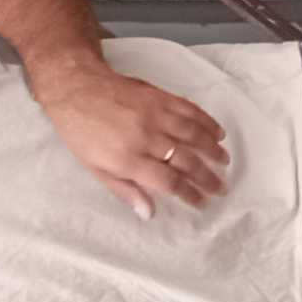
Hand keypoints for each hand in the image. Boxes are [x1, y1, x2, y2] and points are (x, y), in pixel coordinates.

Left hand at [30, 60, 229, 217]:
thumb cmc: (82, 132)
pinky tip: (217, 132)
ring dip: (213, 150)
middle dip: (207, 177)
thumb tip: (148, 213)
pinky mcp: (159, 97)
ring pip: (193, 135)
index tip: (201, 202)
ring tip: (224, 161)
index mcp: (129, 159)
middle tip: (220, 188)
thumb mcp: (95, 169)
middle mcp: (146, 138)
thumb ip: (124, 190)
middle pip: (186, 162)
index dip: (189, 194)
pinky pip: (190, 110)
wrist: (77, 88)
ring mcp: (155, 115)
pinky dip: (207, 122)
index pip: (169, 182)